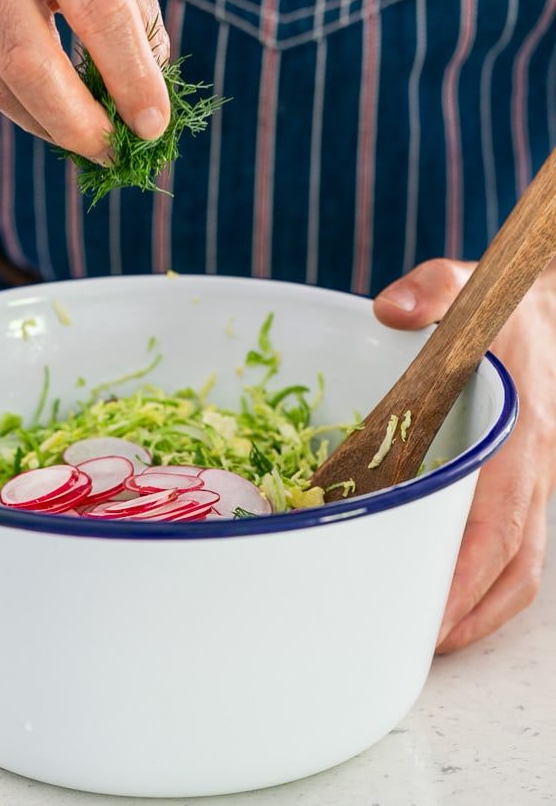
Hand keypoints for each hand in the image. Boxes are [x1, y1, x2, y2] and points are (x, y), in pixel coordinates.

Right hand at [0, 0, 169, 159]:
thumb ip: (134, 9)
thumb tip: (149, 94)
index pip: (99, 10)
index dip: (130, 77)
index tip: (154, 126)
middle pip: (28, 61)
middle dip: (75, 123)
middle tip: (112, 153)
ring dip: (50, 126)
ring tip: (89, 142)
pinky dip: (23, 108)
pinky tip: (51, 115)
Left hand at [374, 258, 555, 652]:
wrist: (545, 305)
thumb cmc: (503, 304)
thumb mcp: (468, 285)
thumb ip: (432, 291)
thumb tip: (388, 309)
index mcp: (523, 429)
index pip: (503, 516)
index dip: (470, 571)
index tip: (433, 611)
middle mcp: (536, 465)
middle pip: (515, 560)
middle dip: (470, 611)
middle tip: (413, 645)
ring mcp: (536, 478)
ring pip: (522, 565)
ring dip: (482, 610)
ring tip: (428, 640)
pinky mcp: (523, 482)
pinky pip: (517, 546)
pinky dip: (489, 585)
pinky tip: (449, 599)